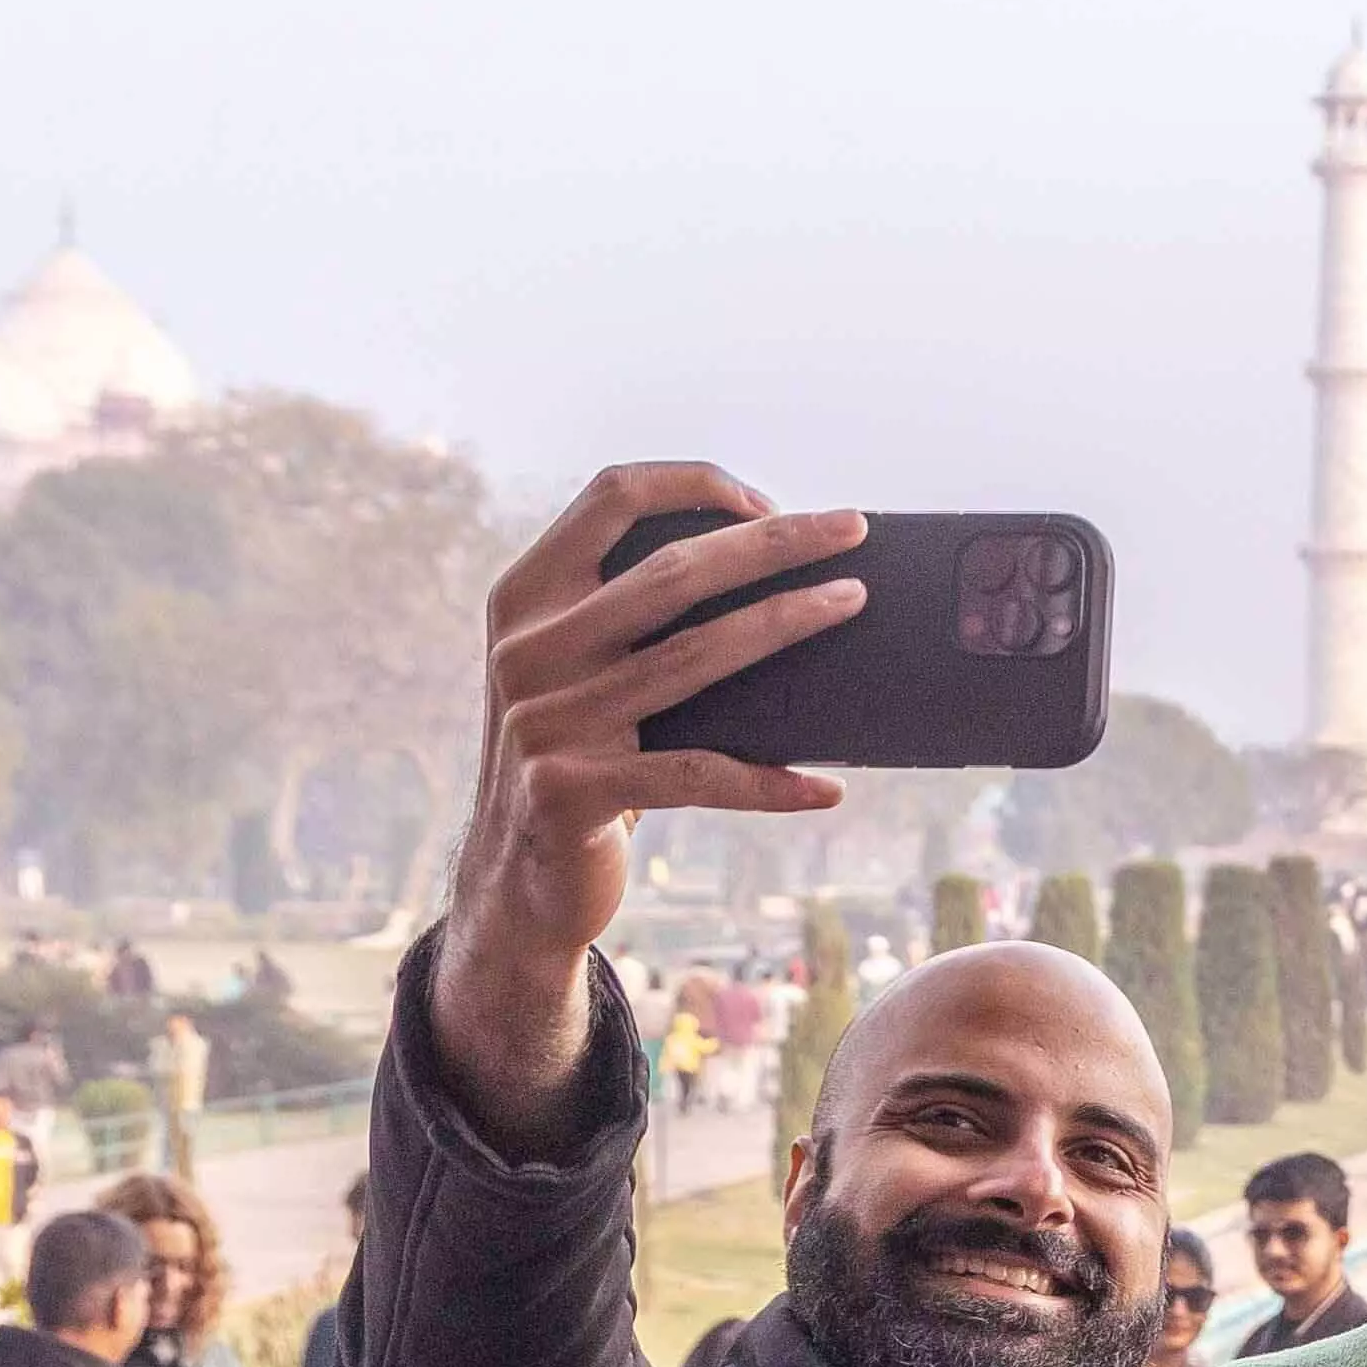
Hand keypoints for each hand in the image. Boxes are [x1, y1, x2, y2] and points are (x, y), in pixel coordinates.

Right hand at [427, 467, 862, 1149]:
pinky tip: (826, 789)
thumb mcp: (575, 675)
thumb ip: (629, 619)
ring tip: (854, 603)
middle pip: (673, 569)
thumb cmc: (576, 758)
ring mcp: (544, 722)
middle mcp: (527, 651)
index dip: (694, 484)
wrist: (512, 882)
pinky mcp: (571, 793)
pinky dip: (771, 783)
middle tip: (852, 527)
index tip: (770, 502)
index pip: (609, 498)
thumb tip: (773, 571)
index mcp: (524, 599)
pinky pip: (699, 776)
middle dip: (774, 540)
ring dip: (790, 622)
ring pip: (696, 656)